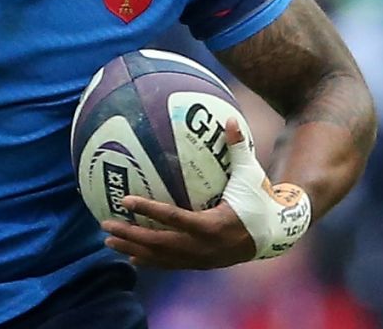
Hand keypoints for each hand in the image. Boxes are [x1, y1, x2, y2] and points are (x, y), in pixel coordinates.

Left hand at [100, 120, 257, 269]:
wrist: (276, 232)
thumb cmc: (260, 198)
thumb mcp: (250, 173)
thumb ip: (239, 147)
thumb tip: (230, 118)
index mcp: (212, 225)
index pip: (173, 217)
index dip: (148, 209)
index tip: (125, 200)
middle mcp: (203, 247)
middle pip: (159, 244)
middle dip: (131, 235)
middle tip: (106, 225)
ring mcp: (201, 259)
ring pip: (161, 258)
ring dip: (134, 250)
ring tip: (109, 242)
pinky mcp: (202, 264)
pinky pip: (170, 264)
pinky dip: (150, 260)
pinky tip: (132, 257)